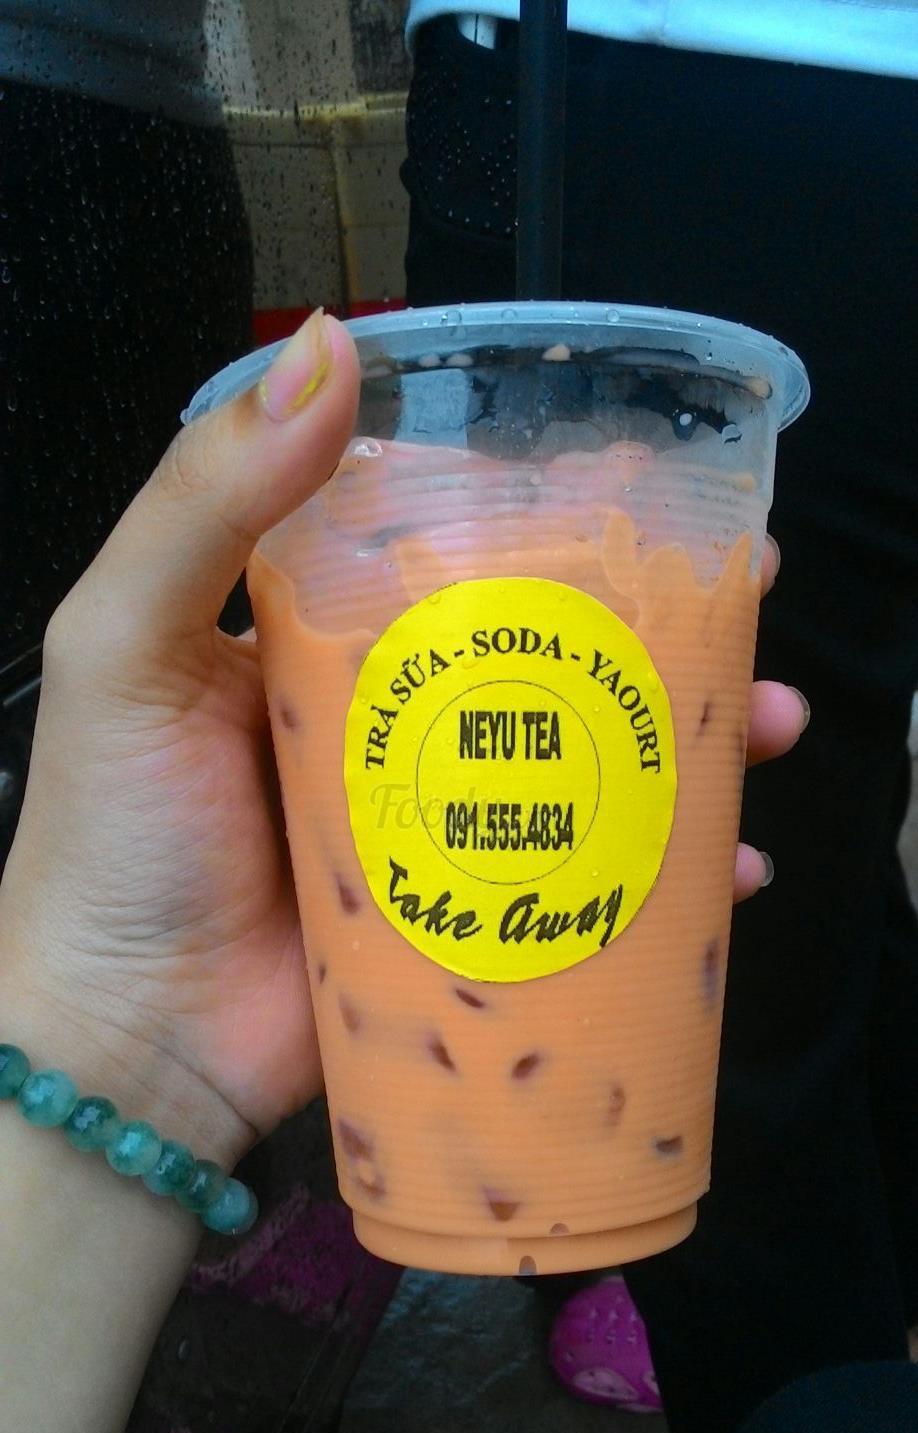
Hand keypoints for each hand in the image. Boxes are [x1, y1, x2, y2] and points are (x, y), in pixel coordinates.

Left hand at [0, 324, 805, 1165]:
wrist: (131, 1044)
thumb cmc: (112, 838)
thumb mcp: (124, 645)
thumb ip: (204, 502)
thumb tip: (329, 347)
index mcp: (316, 634)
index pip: (451, 541)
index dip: (553, 506)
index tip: (646, 479)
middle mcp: (389, 716)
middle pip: (547, 647)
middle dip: (656, 620)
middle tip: (747, 600)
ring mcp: (439, 821)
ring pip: (589, 758)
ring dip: (689, 737)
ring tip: (768, 725)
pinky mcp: (471, 914)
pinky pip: (586, 877)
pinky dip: (667, 876)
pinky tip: (729, 868)